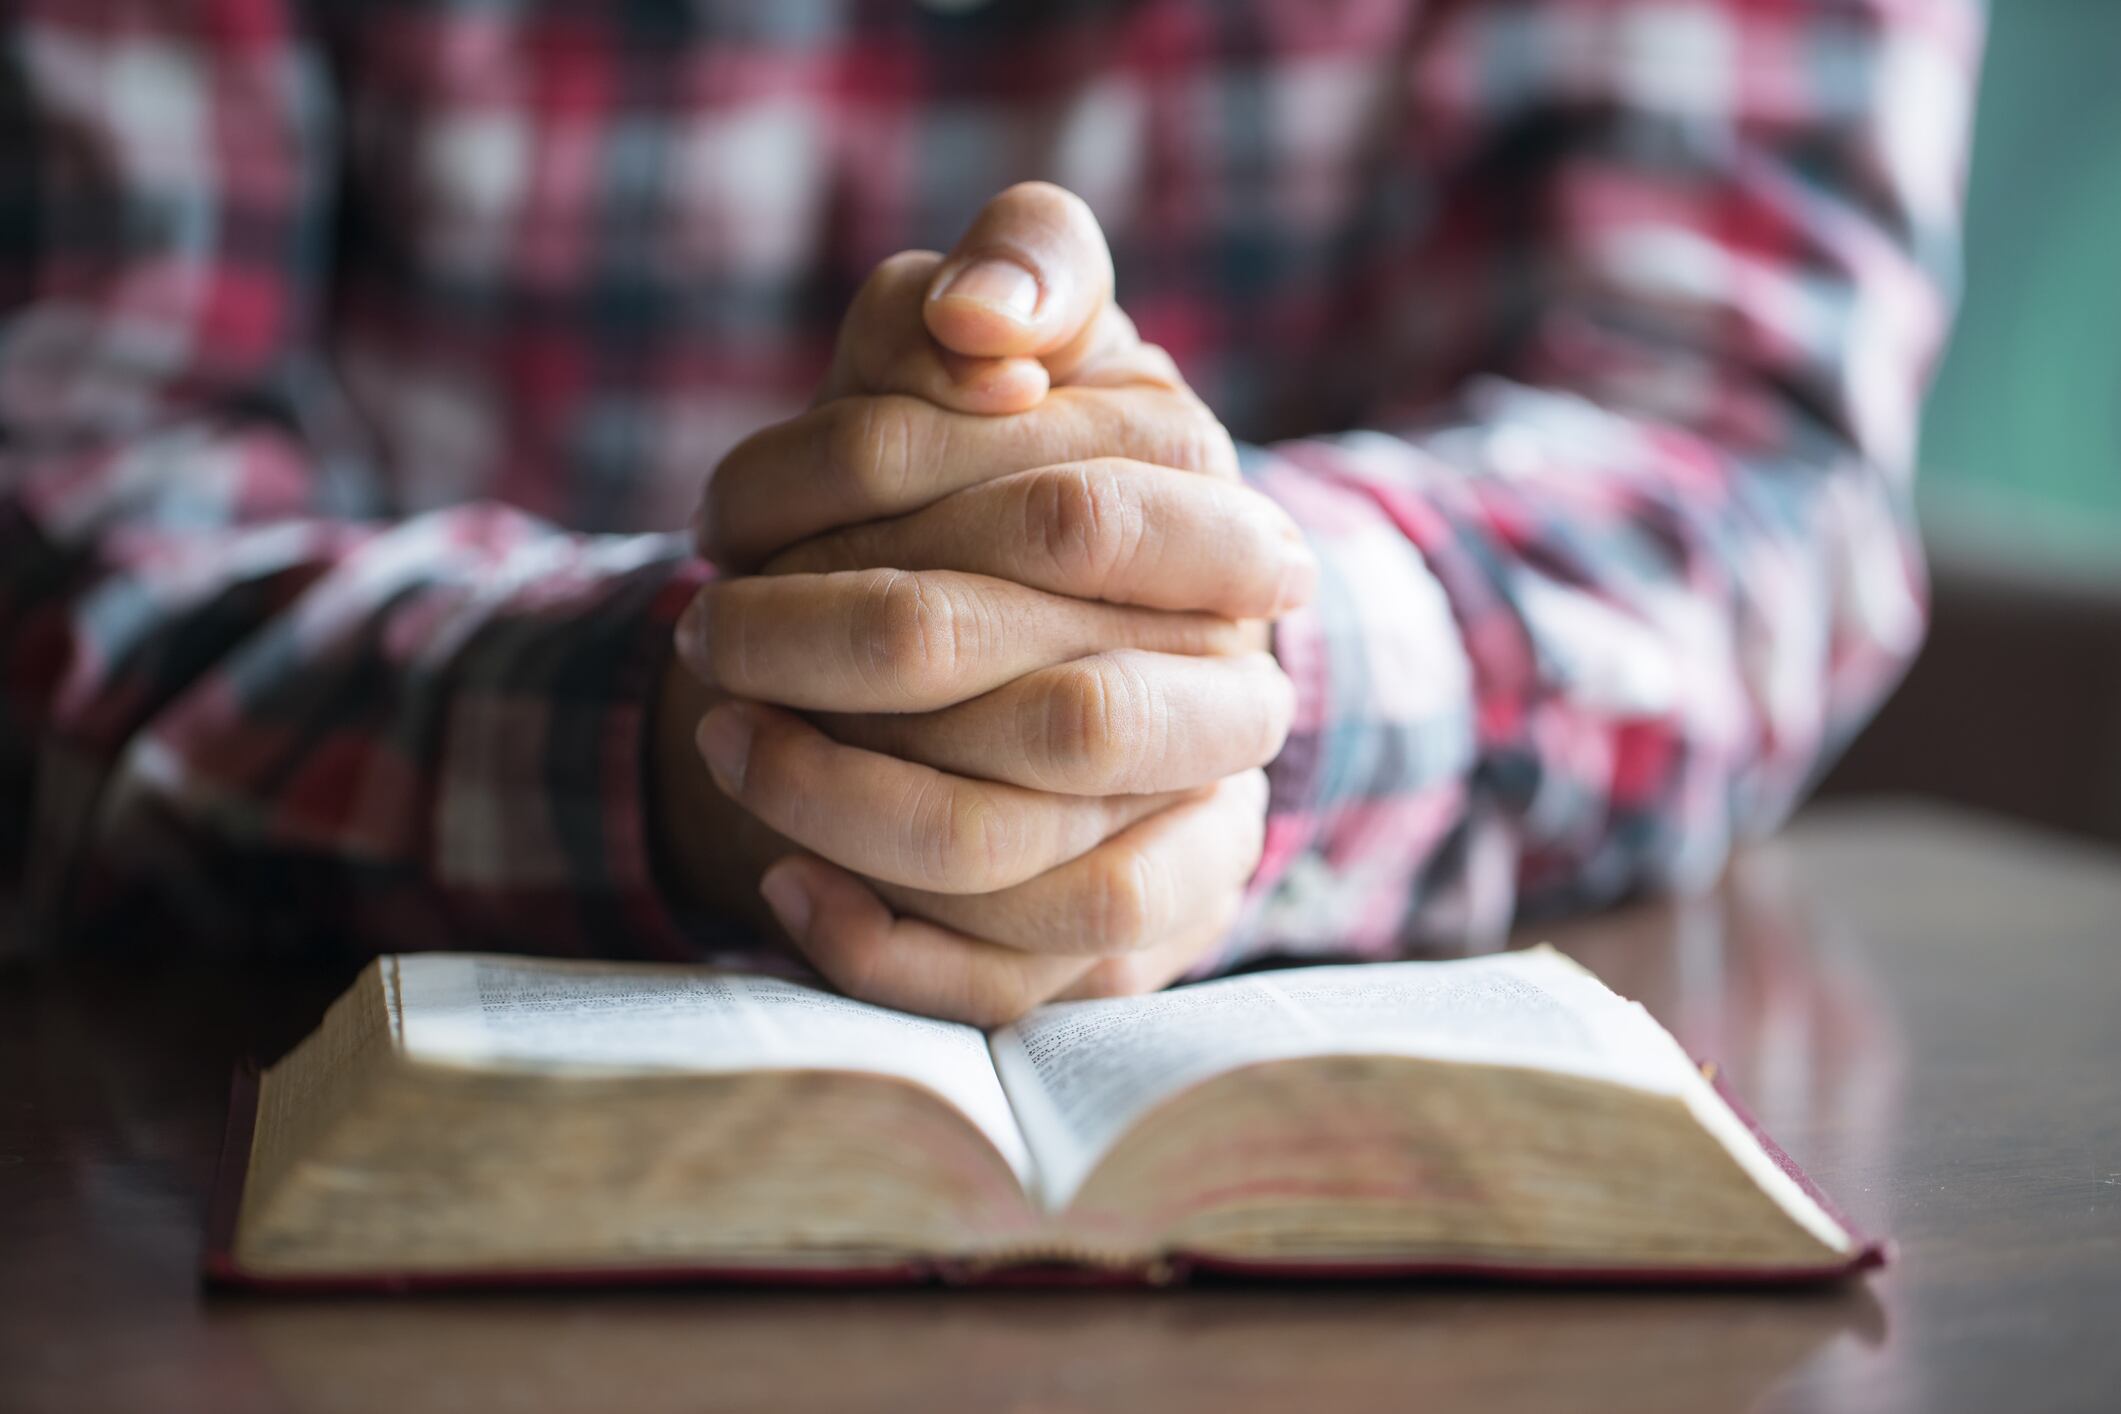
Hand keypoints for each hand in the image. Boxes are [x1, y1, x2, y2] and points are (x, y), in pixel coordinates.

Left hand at [657, 184, 1309, 1021]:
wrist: (1025, 633)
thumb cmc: (997, 468)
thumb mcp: (1009, 335)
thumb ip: (1026, 264)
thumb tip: (974, 329)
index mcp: (1229, 532)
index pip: (1076, 516)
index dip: (881, 504)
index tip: (730, 505)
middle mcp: (1235, 696)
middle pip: (1059, 716)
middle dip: (844, 670)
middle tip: (705, 632)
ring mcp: (1188, 834)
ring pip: (1028, 865)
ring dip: (842, 806)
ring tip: (722, 736)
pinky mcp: (1121, 947)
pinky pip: (1009, 985)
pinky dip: (877, 947)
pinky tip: (778, 882)